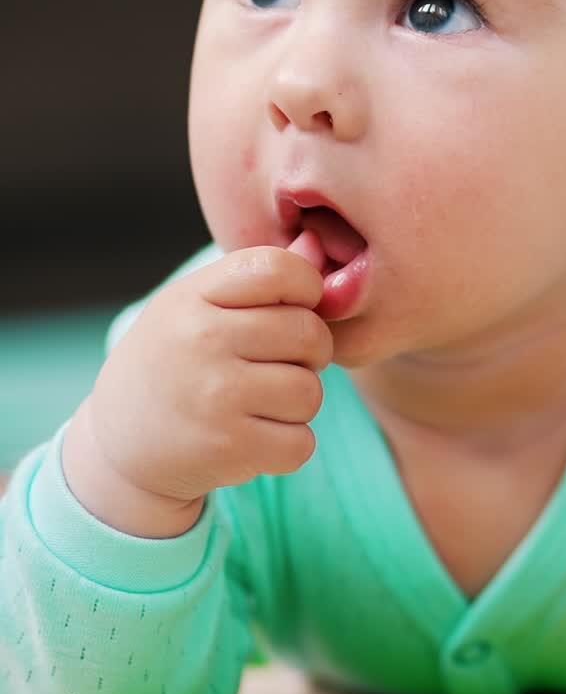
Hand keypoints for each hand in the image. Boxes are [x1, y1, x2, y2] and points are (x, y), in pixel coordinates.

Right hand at [63, 236, 332, 536]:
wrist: (118, 449)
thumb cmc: (176, 364)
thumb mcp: (200, 308)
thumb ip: (262, 278)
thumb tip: (317, 244)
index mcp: (193, 297)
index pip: (281, 269)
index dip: (306, 288)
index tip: (294, 309)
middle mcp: (201, 340)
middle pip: (310, 333)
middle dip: (310, 353)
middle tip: (279, 365)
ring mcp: (214, 395)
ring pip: (310, 391)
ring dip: (298, 404)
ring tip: (261, 403)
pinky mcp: (228, 447)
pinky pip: (301, 443)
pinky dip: (289, 446)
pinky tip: (256, 437)